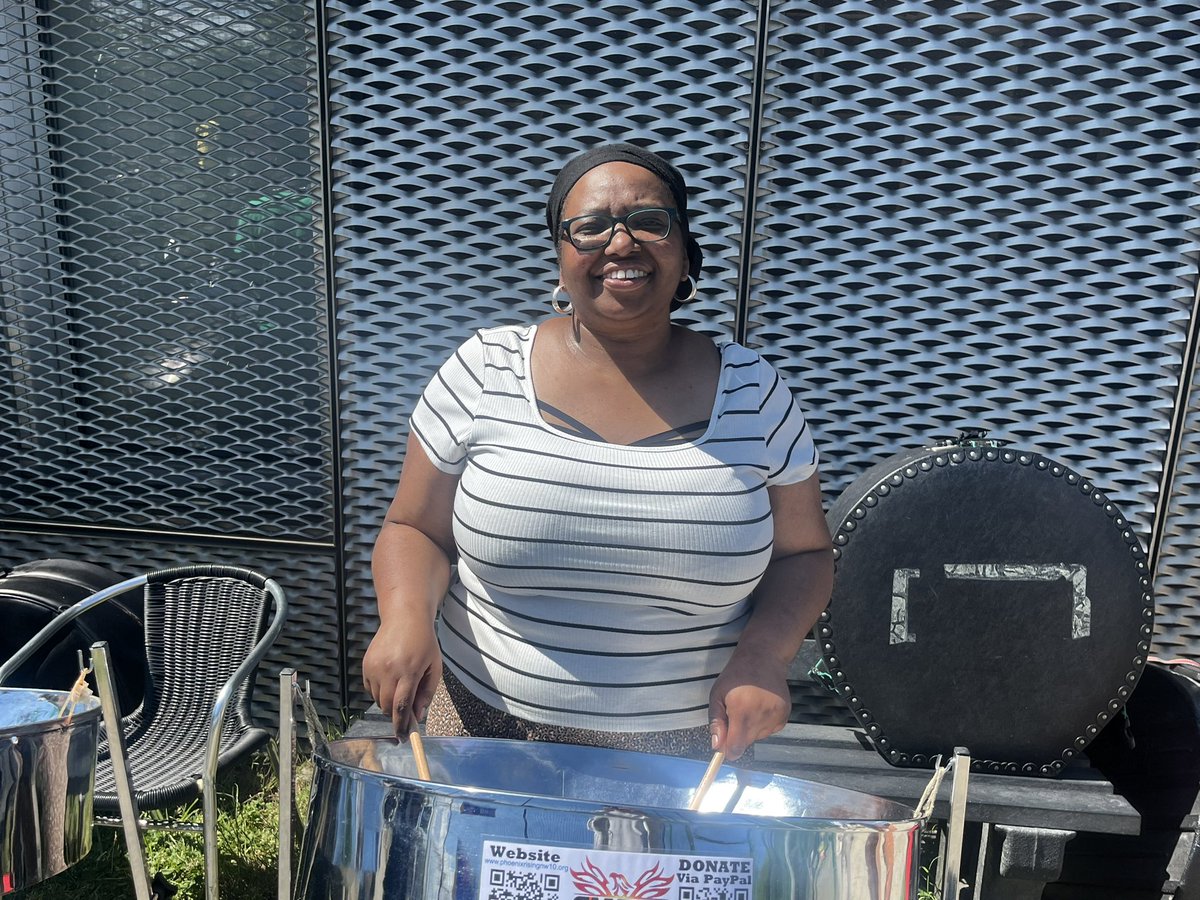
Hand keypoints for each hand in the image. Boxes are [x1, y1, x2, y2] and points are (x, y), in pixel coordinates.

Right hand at [362, 618, 441, 737]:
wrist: (405, 617)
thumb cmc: (424, 642)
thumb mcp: (434, 667)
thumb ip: (427, 693)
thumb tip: (418, 716)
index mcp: (409, 671)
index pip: (401, 706)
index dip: (401, 725)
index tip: (403, 737)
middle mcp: (389, 670)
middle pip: (387, 706)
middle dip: (395, 714)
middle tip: (405, 712)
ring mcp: (374, 667)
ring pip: (377, 699)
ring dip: (387, 702)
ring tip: (400, 686)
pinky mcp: (366, 664)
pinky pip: (370, 689)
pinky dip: (379, 691)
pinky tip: (390, 679)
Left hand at [708, 651, 791, 760]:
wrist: (763, 659)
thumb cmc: (736, 676)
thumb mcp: (717, 695)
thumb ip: (716, 722)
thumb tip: (717, 747)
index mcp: (741, 710)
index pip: (736, 746)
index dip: (729, 750)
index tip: (725, 747)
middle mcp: (761, 715)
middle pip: (747, 743)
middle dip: (738, 735)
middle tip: (735, 714)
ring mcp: (775, 716)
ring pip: (758, 737)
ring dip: (751, 729)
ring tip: (749, 707)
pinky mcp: (784, 716)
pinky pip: (769, 731)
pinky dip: (762, 724)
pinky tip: (760, 707)